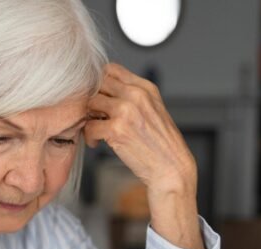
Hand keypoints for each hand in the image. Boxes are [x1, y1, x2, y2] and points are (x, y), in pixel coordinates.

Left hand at [84, 63, 196, 196]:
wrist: (171, 167)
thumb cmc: (161, 144)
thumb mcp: (152, 110)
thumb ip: (132, 97)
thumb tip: (104, 92)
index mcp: (146, 88)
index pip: (112, 70)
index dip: (99, 83)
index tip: (99, 98)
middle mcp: (137, 95)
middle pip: (98, 84)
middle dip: (93, 100)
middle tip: (95, 115)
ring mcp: (126, 111)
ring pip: (91, 103)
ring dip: (89, 118)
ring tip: (96, 130)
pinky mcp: (117, 129)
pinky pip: (89, 126)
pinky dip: (89, 137)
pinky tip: (97, 143)